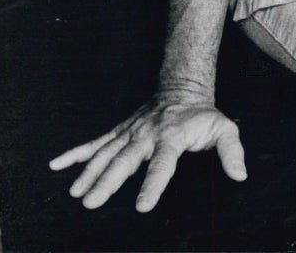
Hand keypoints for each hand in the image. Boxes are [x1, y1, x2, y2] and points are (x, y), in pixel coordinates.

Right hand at [49, 95, 245, 211]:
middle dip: (108, 182)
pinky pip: (94, 143)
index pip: (162, 164)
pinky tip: (56, 165)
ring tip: (76, 194)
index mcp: (172, 137)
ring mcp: (130, 132)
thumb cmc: (203, 116)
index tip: (141, 207)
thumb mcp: (224, 129)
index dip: (153, 185)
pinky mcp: (119, 131)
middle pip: (125, 160)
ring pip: (106, 154)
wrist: (182, 88)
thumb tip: (240, 176)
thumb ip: (232, 151)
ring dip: (89, 173)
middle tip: (91, 202)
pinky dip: (75, 154)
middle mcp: (146, 135)